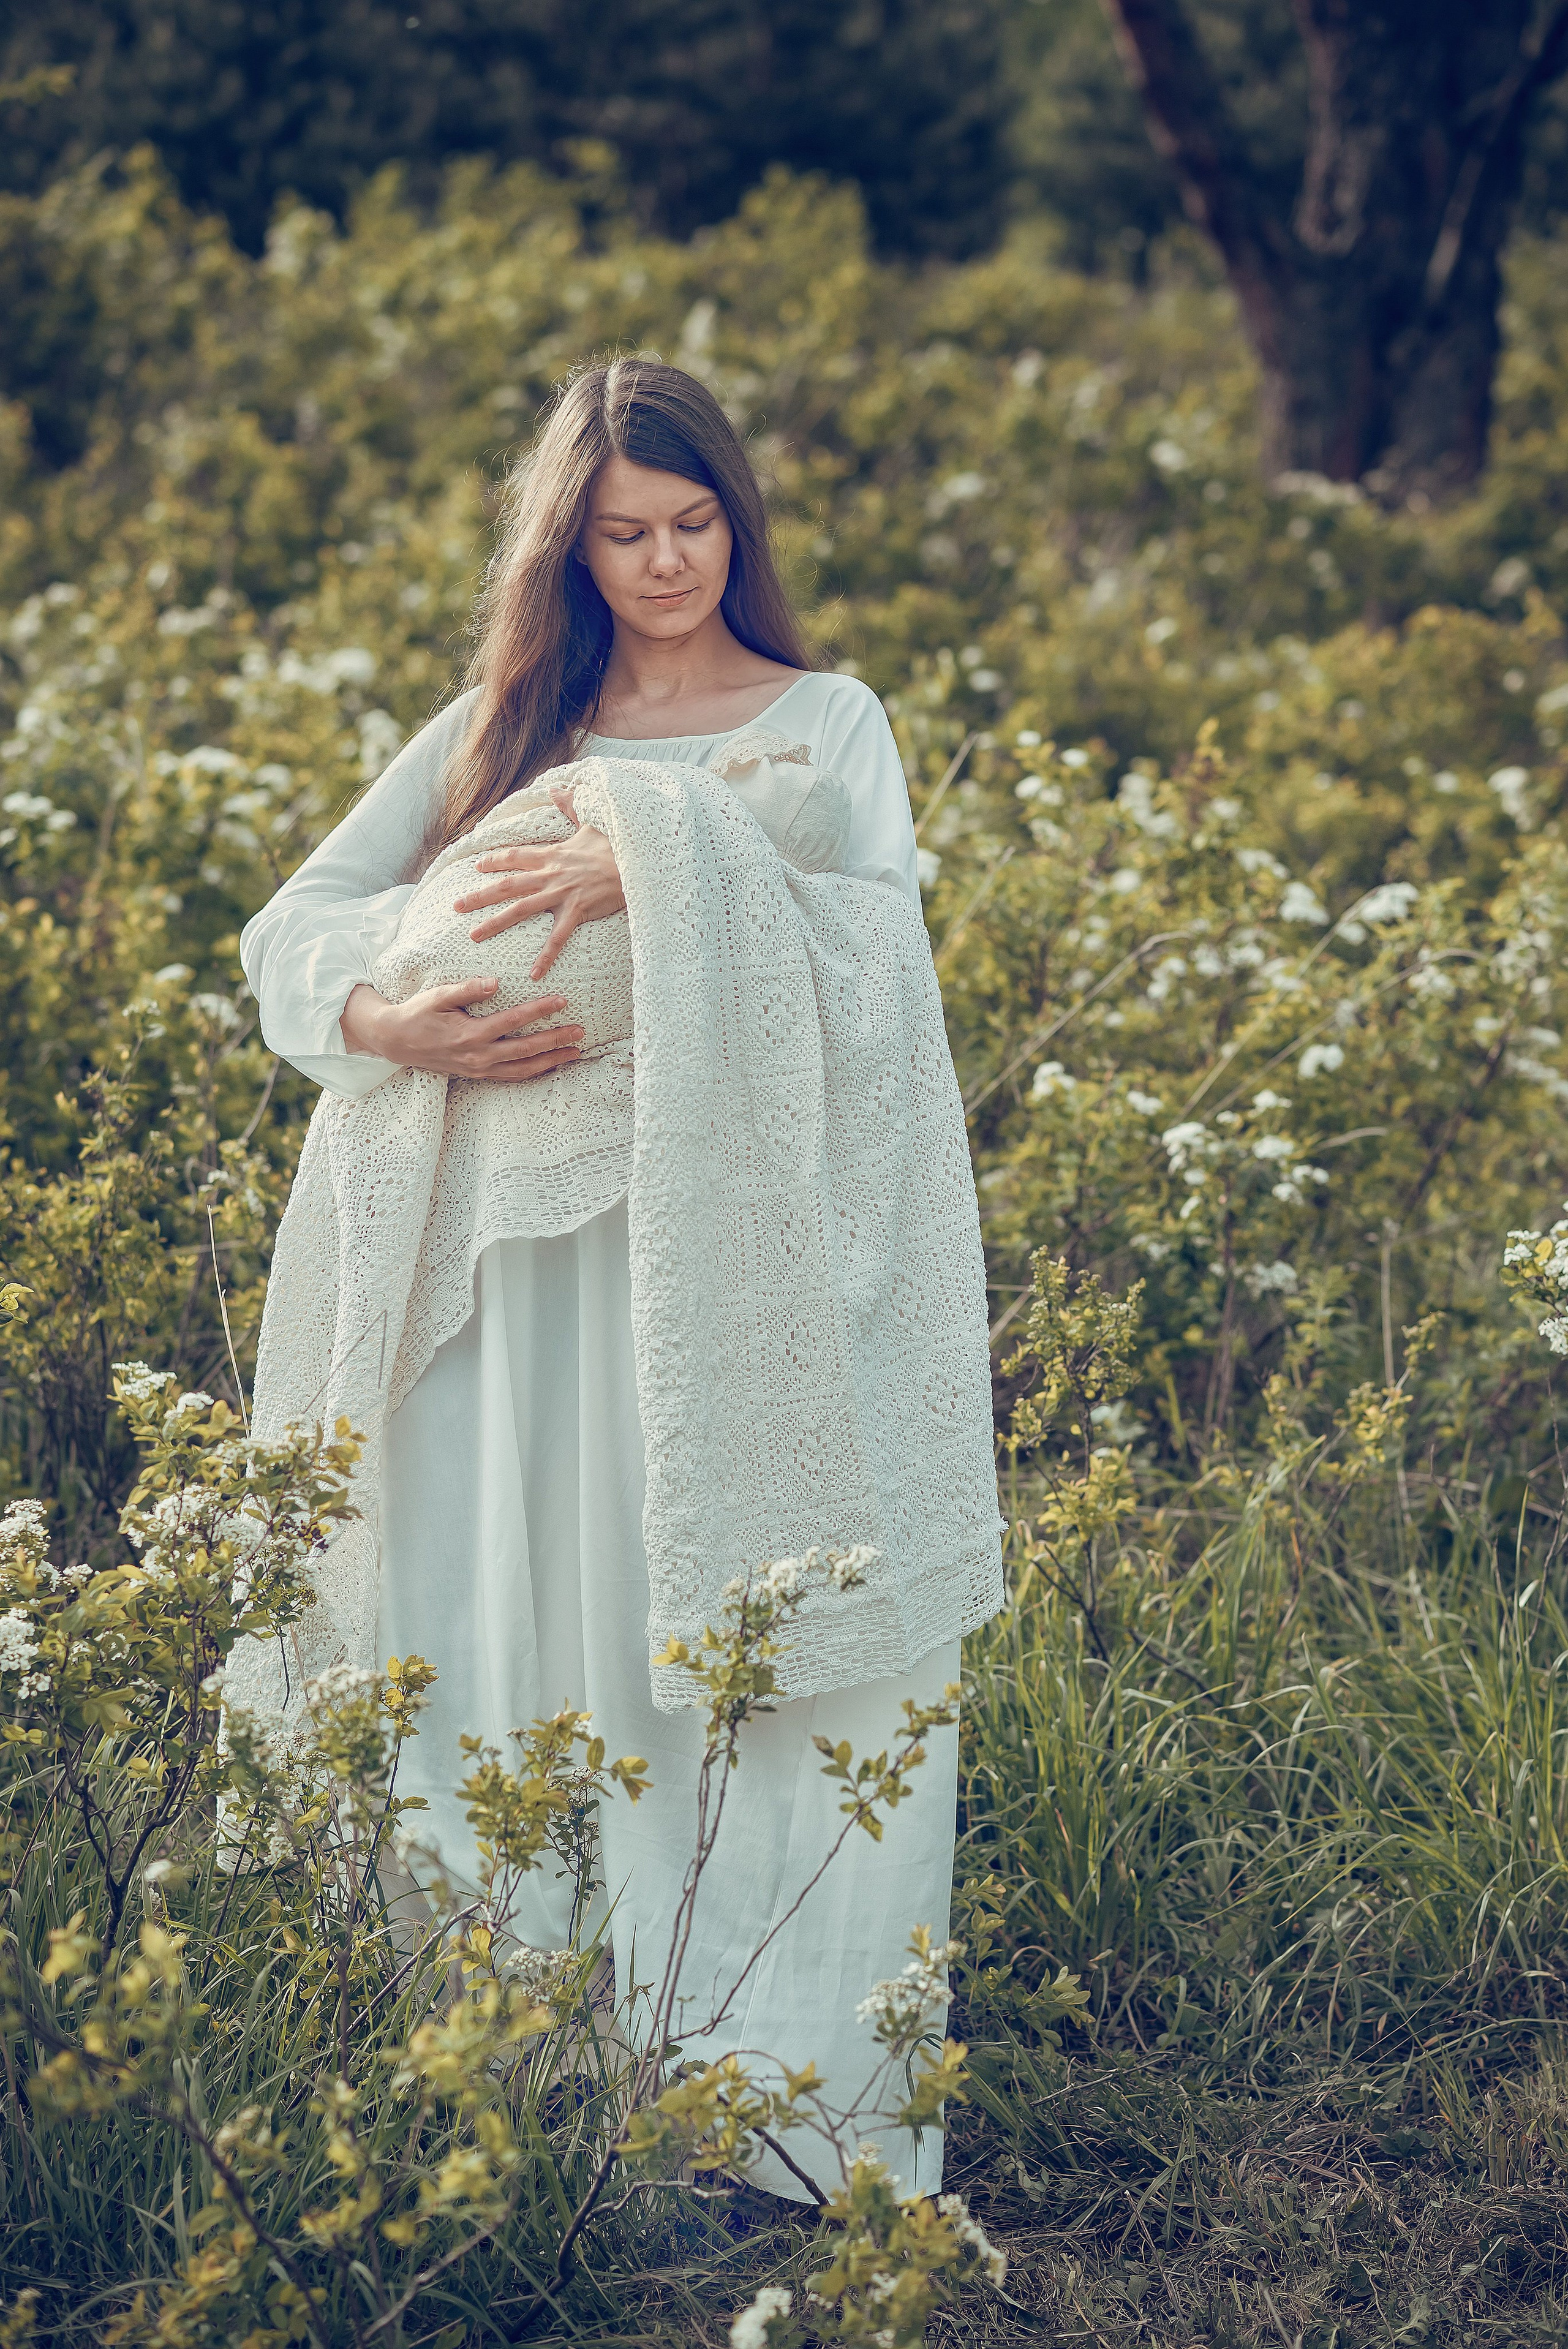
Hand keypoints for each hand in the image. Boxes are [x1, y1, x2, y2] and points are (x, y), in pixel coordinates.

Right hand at [340, 978, 583, 1082]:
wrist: (396, 1041)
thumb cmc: (417, 1013)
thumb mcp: (437, 996)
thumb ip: (466, 989)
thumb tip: (495, 982)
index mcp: (469, 1034)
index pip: (512, 1021)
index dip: (539, 1011)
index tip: (562, 1001)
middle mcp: (477, 1056)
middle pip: (525, 1050)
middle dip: (555, 1040)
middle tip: (580, 1031)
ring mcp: (478, 1069)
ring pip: (522, 1069)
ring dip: (550, 1061)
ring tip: (575, 1052)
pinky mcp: (477, 1074)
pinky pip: (511, 1077)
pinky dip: (533, 1072)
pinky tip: (551, 1065)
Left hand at [451, 787, 625, 979]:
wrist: (637, 862)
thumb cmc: (616, 844)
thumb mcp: (591, 820)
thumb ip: (571, 805)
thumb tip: (557, 788)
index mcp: (552, 854)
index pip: (515, 857)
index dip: (494, 862)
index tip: (477, 867)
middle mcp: (550, 874)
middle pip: (507, 885)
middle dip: (479, 895)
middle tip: (456, 906)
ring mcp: (562, 894)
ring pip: (521, 910)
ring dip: (495, 923)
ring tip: (474, 935)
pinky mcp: (578, 911)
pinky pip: (558, 937)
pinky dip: (546, 956)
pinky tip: (534, 974)